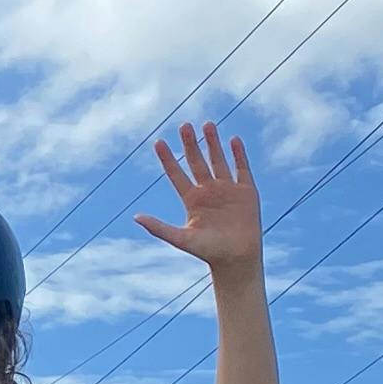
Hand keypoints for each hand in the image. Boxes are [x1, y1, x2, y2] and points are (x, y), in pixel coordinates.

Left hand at [135, 121, 262, 272]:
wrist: (236, 259)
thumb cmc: (208, 251)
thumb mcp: (181, 239)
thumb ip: (159, 228)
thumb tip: (136, 217)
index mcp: (191, 200)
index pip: (176, 174)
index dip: (167, 158)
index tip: (157, 142)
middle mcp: (208, 191)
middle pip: (197, 162)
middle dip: (190, 144)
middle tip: (184, 125)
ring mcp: (227, 190)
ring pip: (218, 161)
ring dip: (213, 143)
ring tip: (207, 124)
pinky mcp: (246, 192)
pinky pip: (241, 169)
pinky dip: (238, 155)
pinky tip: (233, 140)